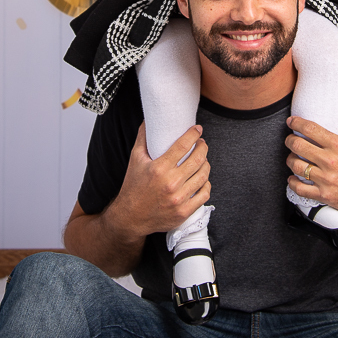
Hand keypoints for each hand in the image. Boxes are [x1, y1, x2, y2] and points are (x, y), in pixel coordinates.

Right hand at [108, 123, 210, 238]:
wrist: (131, 217)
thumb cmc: (133, 186)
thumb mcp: (135, 159)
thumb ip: (143, 138)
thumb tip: (148, 120)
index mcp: (159, 168)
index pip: (183, 145)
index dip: (194, 134)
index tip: (197, 129)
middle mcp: (171, 183)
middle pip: (198, 159)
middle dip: (203, 147)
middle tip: (202, 143)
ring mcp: (179, 199)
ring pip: (203, 176)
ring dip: (206, 164)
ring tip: (203, 160)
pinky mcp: (184, 212)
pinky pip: (204, 194)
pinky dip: (206, 184)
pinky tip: (202, 179)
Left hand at [284, 97, 337, 220]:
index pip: (310, 128)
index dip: (296, 122)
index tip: (291, 122)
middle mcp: (331, 161)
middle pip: (298, 145)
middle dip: (289, 140)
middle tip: (290, 140)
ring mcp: (326, 179)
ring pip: (296, 166)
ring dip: (290, 161)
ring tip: (293, 159)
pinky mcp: (324, 195)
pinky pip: (299, 188)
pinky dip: (293, 183)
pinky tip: (294, 178)